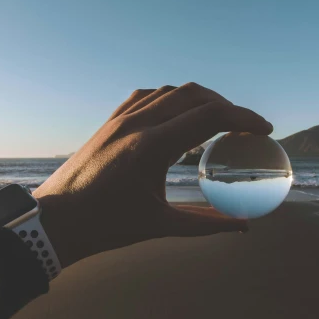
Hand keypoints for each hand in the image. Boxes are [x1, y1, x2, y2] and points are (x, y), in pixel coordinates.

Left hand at [33, 83, 273, 267]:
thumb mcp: (160, 225)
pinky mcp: (108, 123)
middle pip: (193, 95)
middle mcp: (136, 125)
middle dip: (226, 105)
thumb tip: (243, 226)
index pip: (209, 117)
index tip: (263, 129)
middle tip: (244, 125)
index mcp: (152, 148)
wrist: (55, 221)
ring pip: (169, 92)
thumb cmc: (106, 227)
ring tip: (216, 119)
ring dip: (198, 99)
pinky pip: (145, 97)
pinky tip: (178, 114)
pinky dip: (170, 99)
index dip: (243, 118)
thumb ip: (206, 224)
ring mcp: (119, 120)